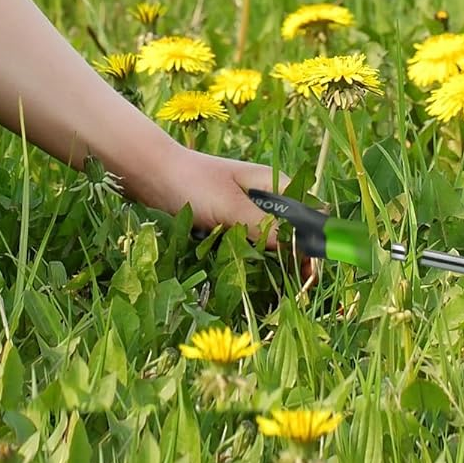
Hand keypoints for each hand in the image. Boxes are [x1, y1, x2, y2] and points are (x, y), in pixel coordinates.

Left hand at [128, 142, 320, 288]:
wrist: (149, 172)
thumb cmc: (191, 181)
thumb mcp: (229, 207)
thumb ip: (263, 226)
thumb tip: (298, 249)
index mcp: (271, 184)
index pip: (308, 214)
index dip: (314, 243)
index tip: (310, 273)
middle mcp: (262, 197)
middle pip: (291, 232)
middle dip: (295, 259)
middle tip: (296, 289)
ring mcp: (243, 212)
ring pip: (268, 243)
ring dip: (271, 263)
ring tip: (277, 289)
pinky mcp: (225, 224)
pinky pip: (245, 246)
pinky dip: (248, 261)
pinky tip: (249, 279)